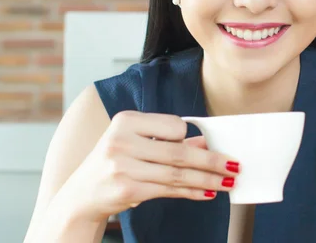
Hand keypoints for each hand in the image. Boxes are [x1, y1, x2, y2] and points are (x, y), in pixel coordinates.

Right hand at [62, 111, 239, 221]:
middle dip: (212, 161)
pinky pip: (169, 190)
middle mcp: (122, 141)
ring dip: (207, 179)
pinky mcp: (127, 189)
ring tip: (227, 182)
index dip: (192, 137)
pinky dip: (192, 192)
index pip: (173, 125)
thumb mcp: (135, 144)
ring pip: (177, 173)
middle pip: (179, 152)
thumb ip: (167, 142)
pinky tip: (207, 193)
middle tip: (234, 166)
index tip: (210, 146)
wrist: (81, 195)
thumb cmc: (113, 163)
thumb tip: (204, 145)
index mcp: (125, 121)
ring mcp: (122, 166)